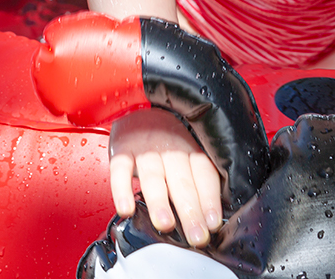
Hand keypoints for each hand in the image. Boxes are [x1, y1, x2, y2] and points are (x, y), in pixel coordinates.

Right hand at [109, 107, 221, 246]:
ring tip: (166, 225)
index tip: (214, 222)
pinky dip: (122, 189)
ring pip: (153, 176)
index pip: (204, 173)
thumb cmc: (165, 131)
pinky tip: (126, 208)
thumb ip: (194, 174)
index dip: (210, 198)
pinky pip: (120, 170)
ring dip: (159, 202)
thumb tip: (209, 211)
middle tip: (196, 236)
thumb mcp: (185, 146)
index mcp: (189, 146)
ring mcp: (144, 148)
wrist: (137, 97)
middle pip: (182, 180)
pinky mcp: (121, 150)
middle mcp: (170, 146)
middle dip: (190, 210)